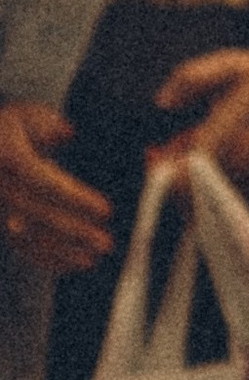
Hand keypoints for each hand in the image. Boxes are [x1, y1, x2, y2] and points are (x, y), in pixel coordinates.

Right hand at [0, 102, 110, 276]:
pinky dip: (47, 259)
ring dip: (62, 251)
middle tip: (106, 242)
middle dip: (73, 231)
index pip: (43, 181)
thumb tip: (66, 133)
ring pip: (28, 237)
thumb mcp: (28, 115)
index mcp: (9, 158)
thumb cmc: (12, 129)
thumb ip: (48, 124)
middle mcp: (0, 187)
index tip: (106, 210)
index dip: (74, 198)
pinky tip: (74, 263)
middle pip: (37, 214)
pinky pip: (21, 248)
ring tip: (95, 257)